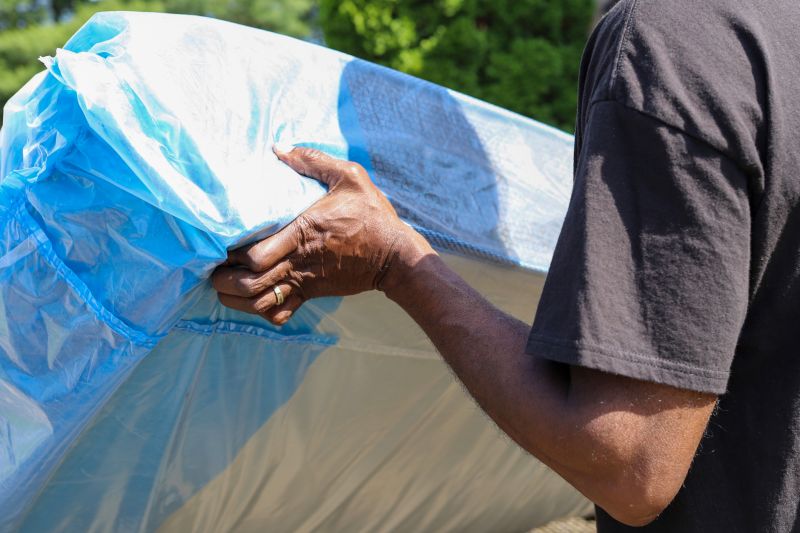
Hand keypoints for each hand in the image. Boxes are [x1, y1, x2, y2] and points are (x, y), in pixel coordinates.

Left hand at [212, 145, 432, 324]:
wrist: (395, 255)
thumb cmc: (372, 214)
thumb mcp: (349, 177)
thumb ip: (313, 161)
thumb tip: (279, 148)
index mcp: (302, 232)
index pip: (255, 254)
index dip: (232, 254)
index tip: (222, 242)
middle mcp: (298, 261)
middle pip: (249, 283)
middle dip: (224, 279)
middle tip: (212, 268)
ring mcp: (304, 281)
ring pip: (260, 303)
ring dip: (236, 300)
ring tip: (224, 287)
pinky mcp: (312, 293)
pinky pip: (280, 313)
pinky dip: (262, 312)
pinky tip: (255, 300)